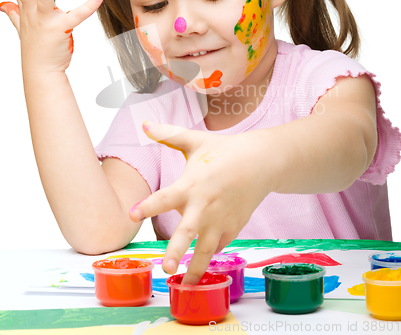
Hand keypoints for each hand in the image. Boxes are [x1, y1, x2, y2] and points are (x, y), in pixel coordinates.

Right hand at [0, 0, 102, 73]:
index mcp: (26, 10)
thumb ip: (13, 14)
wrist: (41, 70)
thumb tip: (4, 4)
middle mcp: (33, 13)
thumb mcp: (21, 28)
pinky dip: (88, 7)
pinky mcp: (61, 29)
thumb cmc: (35, 49)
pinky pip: (76, 15)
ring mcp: (45, 21)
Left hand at [129, 121, 271, 284]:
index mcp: (191, 183)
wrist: (261, 162)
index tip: (130, 214)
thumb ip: (168, 134)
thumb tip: (143, 123)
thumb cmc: (225, 150)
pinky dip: (210, 254)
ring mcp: (220, 219)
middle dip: (176, 251)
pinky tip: (201, 263)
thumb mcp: (196, 140)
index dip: (148, 206)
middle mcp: (204, 205)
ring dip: (196, 267)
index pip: (165, 197)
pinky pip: (218, 244)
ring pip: (206, 248)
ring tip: (186, 286)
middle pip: (188, 232)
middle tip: (165, 268)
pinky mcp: (233, 227)